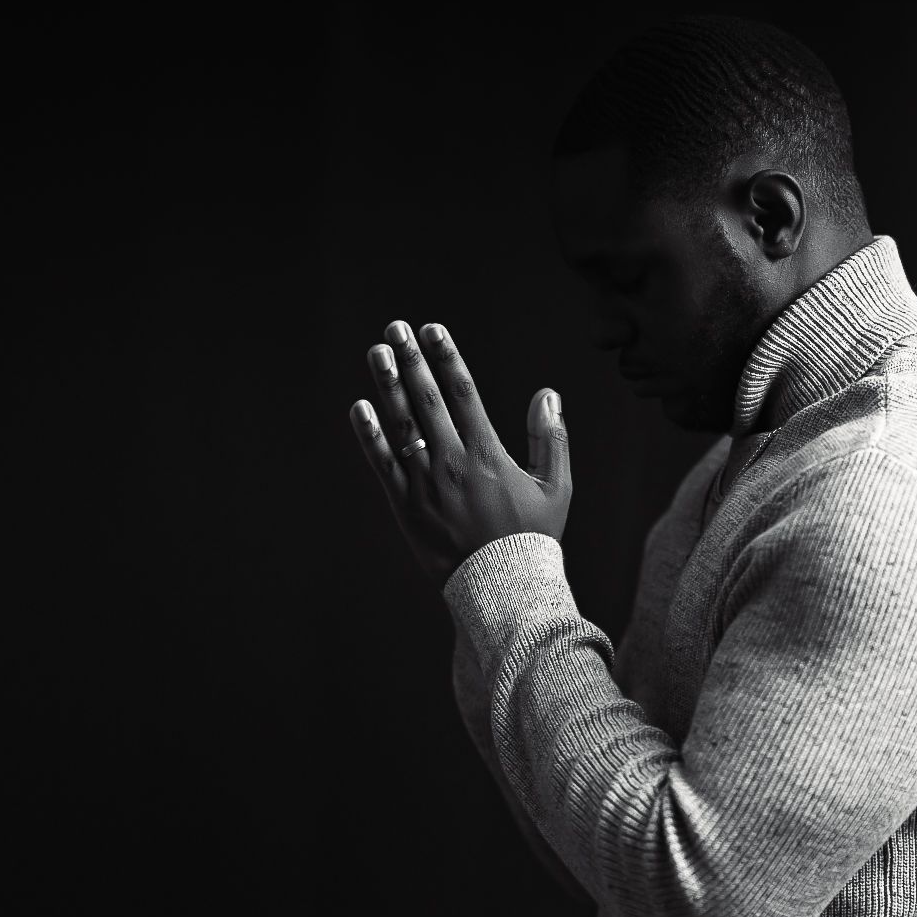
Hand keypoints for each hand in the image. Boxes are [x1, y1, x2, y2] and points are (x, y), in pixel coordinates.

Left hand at [348, 319, 571, 587]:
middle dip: (412, 360)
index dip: (446, 357)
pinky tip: (360, 408)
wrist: (502, 586)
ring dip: (388, 385)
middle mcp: (453, 462)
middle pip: (427, 399)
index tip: (432, 330)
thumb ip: (551, 437)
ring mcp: (425, 483)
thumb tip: (548, 394)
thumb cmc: (532, 536)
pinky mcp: (405, 505)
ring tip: (378, 353)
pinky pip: (383, 464)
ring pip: (402, 425)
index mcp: (488, 453)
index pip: (463, 392)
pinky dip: (370, 435)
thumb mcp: (556, 486)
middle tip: (396, 329)